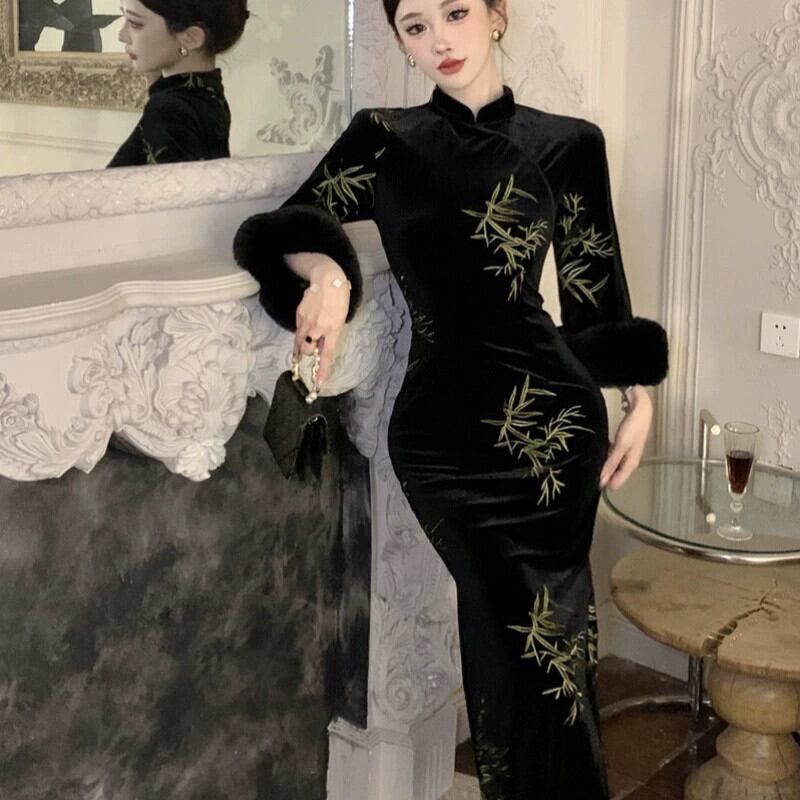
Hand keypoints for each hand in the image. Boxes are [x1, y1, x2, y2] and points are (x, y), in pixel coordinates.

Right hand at [292, 256, 349, 386]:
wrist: (328, 279)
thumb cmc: (339, 300)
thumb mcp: (339, 320)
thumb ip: (329, 335)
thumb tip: (319, 348)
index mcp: (333, 329)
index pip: (326, 354)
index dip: (322, 370)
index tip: (318, 383)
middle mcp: (318, 327)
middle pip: (306, 350)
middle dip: (307, 352)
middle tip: (312, 345)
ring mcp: (307, 320)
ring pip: (299, 341)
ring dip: (302, 343)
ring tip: (307, 336)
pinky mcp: (299, 313)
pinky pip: (298, 328)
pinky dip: (301, 330)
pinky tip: (308, 320)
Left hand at [599, 386, 652, 489]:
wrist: (640, 408)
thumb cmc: (633, 427)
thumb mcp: (620, 446)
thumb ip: (611, 463)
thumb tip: (602, 481)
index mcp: (631, 464)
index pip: (615, 483)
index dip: (603, 483)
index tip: (589, 480)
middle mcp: (629, 461)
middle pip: (613, 475)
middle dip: (602, 474)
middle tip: (587, 469)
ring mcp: (626, 453)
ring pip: (612, 466)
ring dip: (602, 465)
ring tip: (590, 461)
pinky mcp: (622, 446)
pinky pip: (612, 456)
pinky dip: (605, 456)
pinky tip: (598, 452)